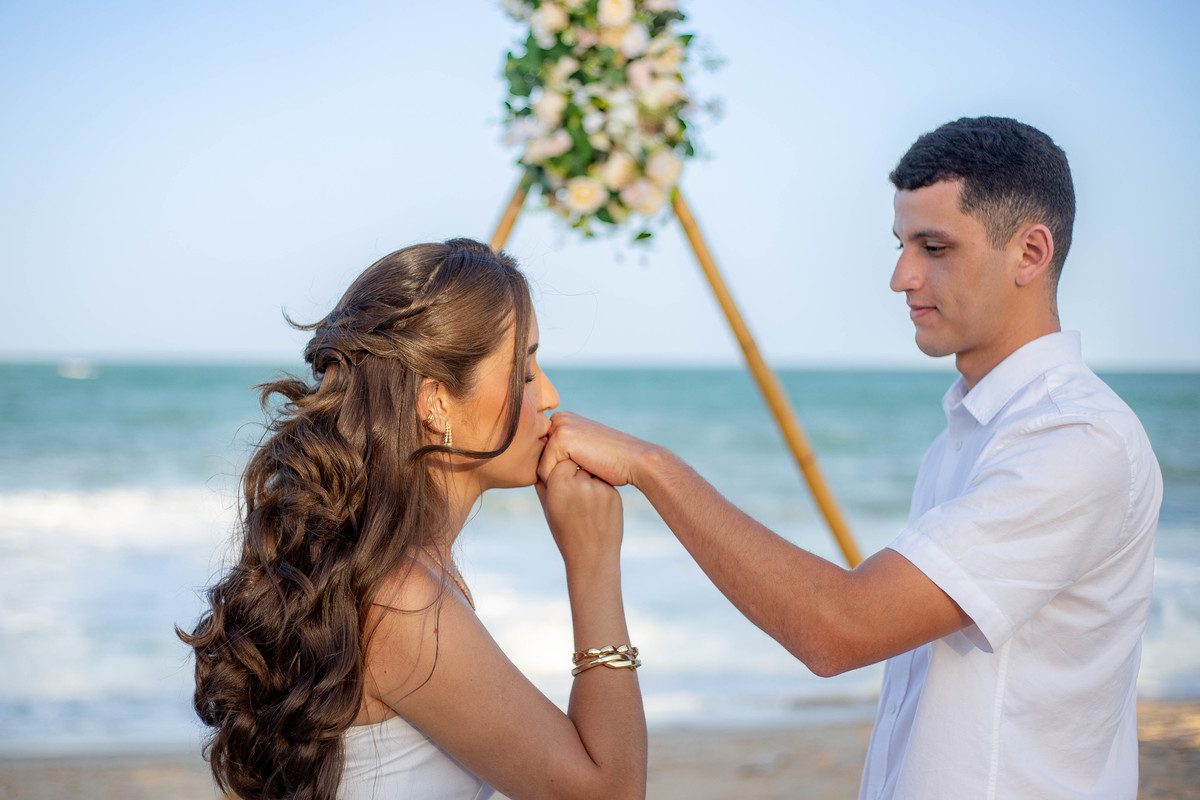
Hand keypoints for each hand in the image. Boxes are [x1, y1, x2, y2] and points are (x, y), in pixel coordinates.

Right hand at [535, 458, 622, 567]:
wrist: (592, 557)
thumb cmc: (564, 532)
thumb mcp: (548, 508)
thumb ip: (544, 483)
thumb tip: (545, 459)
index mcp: (559, 485)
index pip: (562, 460)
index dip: (562, 473)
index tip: (562, 488)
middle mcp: (580, 484)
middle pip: (579, 463)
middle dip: (577, 475)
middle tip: (575, 498)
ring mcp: (600, 489)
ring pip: (593, 472)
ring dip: (589, 482)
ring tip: (586, 506)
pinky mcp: (614, 495)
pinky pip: (605, 483)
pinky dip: (601, 492)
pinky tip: (597, 511)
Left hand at [537, 411, 653, 487]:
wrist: (634, 460)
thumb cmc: (613, 463)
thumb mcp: (585, 451)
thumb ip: (566, 452)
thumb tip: (543, 466)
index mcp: (564, 420)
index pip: (544, 453)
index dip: (555, 471)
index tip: (573, 480)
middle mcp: (559, 418)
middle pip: (540, 458)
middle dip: (553, 475)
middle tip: (574, 484)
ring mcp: (559, 427)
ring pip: (541, 465)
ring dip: (555, 480)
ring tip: (578, 482)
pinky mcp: (561, 439)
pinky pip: (545, 470)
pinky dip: (558, 482)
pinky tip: (578, 482)